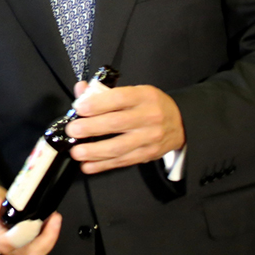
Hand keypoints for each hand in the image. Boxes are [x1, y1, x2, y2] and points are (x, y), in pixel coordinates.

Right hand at [0, 183, 61, 254]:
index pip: (15, 242)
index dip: (29, 232)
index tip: (38, 218)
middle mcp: (10, 247)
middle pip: (33, 252)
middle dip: (48, 237)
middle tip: (54, 218)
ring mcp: (20, 247)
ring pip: (40, 250)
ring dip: (51, 235)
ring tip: (54, 217)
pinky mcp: (27, 244)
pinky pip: (41, 245)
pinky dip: (49, 234)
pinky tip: (50, 221)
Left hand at [66, 82, 184, 173]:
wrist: (181, 122)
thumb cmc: (150, 105)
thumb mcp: (134, 91)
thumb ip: (104, 91)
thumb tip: (80, 89)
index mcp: (143, 96)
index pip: (119, 99)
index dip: (97, 104)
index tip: (78, 108)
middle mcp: (148, 117)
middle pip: (116, 124)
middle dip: (90, 128)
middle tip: (72, 130)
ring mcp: (149, 138)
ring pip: (119, 147)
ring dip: (94, 151)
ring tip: (76, 152)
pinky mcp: (148, 154)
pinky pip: (123, 161)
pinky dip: (103, 165)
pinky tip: (87, 165)